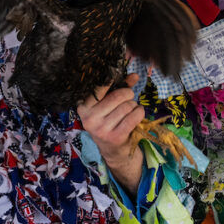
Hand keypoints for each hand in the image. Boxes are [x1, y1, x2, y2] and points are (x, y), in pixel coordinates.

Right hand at [77, 73, 144, 192]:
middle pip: (118, 96)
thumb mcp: (109, 104)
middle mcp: (89, 118)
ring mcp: (101, 129)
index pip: (99, 87)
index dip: (111, 78)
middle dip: (128, 94)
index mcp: (83, 107)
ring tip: (130, 110)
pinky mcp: (115, 137)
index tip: (117, 73)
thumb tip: (134, 75)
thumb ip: (120, 87)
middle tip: (128, 99)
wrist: (113, 150)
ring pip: (127, 106)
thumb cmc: (110, 121)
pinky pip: (134, 117)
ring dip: (134, 106)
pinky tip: (136, 115)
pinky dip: (139, 113)